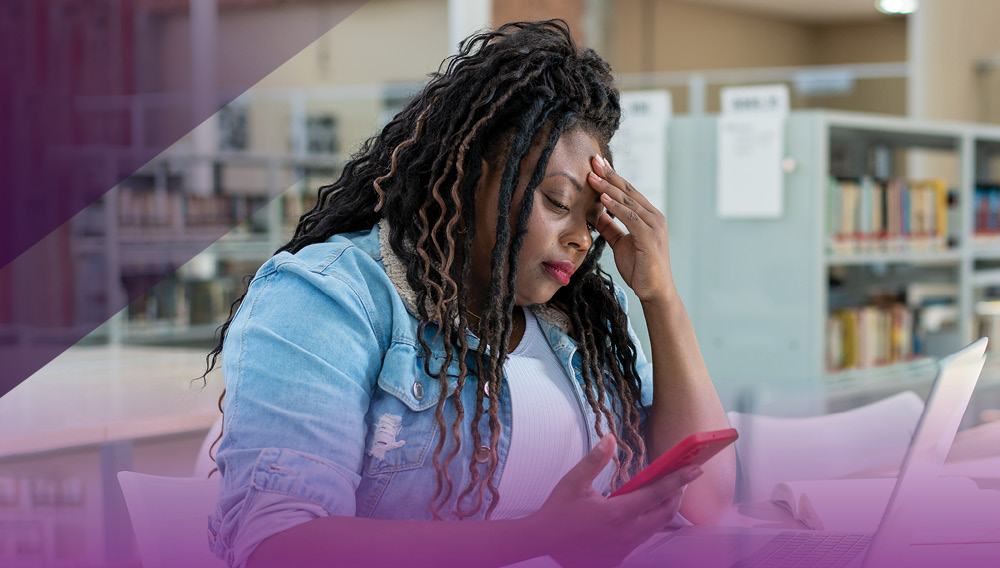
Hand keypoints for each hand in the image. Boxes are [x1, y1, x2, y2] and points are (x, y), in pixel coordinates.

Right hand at [525, 435, 701, 567]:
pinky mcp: (618, 556)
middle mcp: (626, 532)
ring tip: (666, 494)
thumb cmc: (557, 513)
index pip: (657, 493)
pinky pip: (641, 539)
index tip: (695, 469)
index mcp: (618, 513)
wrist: (542, 543)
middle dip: (677, 495)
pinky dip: (648, 524)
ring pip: (655, 528)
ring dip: (664, 510)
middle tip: (682, 479)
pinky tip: (642, 515)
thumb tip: (610, 438)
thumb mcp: (574, 482)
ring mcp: (624, 547)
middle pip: (665, 513)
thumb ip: (595, 460)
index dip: (679, 479)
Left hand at [588, 155, 674, 303]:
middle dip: (609, 175)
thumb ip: (611, 227)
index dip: (612, 177)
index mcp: (648, 216)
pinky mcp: (650, 236)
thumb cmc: (640, 268)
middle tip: (593, 160)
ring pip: (628, 201)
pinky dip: (616, 206)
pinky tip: (603, 197)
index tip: (596, 164)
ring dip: (609, 187)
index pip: (628, 191)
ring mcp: (654, 225)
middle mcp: (654, 216)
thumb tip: (597, 212)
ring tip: (592, 176)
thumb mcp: (620, 244)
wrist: (654, 291)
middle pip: (628, 190)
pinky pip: (630, 217)